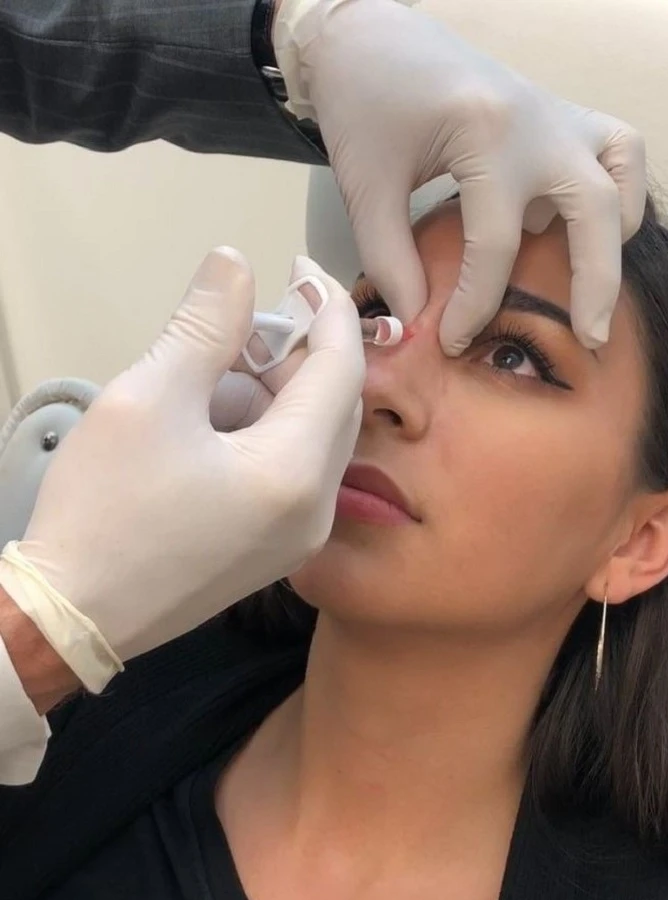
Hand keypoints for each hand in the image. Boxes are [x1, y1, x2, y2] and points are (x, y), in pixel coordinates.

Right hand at [11, 250, 363, 673]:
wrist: (73, 616)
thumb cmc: (104, 507)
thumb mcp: (149, 399)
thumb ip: (205, 326)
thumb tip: (236, 262)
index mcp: (295, 473)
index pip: (341, 369)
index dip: (326, 308)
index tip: (300, 265)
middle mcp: (318, 510)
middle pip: (332, 404)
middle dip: (294, 354)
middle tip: (238, 324)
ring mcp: (302, 537)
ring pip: (310, 437)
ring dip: (271, 394)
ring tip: (204, 378)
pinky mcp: (278, 550)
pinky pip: (292, 472)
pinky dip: (263, 433)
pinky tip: (207, 424)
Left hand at [274, 0, 645, 353]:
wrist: (371, 35)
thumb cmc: (364, 103)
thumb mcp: (366, 185)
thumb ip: (390, 258)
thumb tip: (417, 322)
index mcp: (485, 133)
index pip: (496, 244)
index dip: (476, 305)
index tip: (454, 343)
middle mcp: (538, 121)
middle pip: (592, 211)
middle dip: (595, 284)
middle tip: (589, 341)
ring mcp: (558, 112)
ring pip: (622, 174)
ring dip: (614, 233)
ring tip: (592, 280)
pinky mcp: (561, 112)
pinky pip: (620, 149)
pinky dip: (618, 190)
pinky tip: (579, 220)